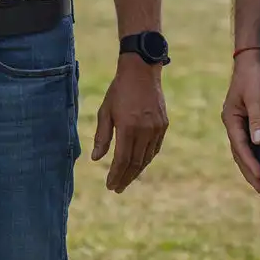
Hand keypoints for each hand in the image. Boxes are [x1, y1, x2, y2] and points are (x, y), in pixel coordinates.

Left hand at [91, 56, 167, 192]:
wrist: (142, 71)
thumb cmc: (119, 90)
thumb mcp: (105, 111)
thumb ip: (102, 136)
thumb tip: (96, 159)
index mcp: (128, 127)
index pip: (122, 160)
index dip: (116, 175)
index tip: (110, 185)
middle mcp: (145, 130)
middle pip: (136, 163)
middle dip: (126, 178)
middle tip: (117, 188)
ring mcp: (156, 128)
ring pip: (147, 158)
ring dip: (136, 171)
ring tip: (126, 179)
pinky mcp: (163, 125)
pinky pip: (155, 148)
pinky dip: (147, 159)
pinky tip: (139, 164)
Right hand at [220, 55, 259, 193]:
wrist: (252, 57)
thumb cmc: (254, 75)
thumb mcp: (256, 95)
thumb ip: (258, 118)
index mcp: (231, 118)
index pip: (240, 146)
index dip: (250, 163)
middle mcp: (232, 122)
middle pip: (238, 152)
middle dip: (249, 171)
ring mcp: (238, 121)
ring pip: (242, 148)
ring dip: (250, 165)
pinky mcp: (247, 118)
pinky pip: (249, 141)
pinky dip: (254, 154)